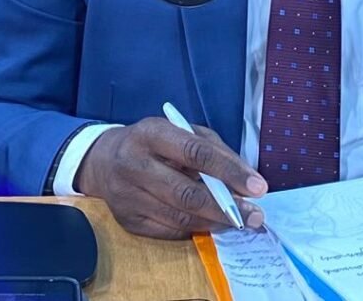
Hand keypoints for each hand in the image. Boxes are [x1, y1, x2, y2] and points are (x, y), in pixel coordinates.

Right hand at [75, 117, 268, 238]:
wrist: (104, 160)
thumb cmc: (155, 141)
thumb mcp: (184, 132)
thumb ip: (214, 150)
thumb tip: (246, 178)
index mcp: (152, 134)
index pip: (195, 153)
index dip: (229, 171)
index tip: (258, 186)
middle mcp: (135, 165)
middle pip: (186, 193)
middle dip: (226, 206)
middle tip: (255, 215)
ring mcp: (128, 197)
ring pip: (178, 216)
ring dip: (215, 222)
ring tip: (241, 222)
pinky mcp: (127, 221)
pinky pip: (168, 230)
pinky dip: (195, 229)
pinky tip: (213, 224)